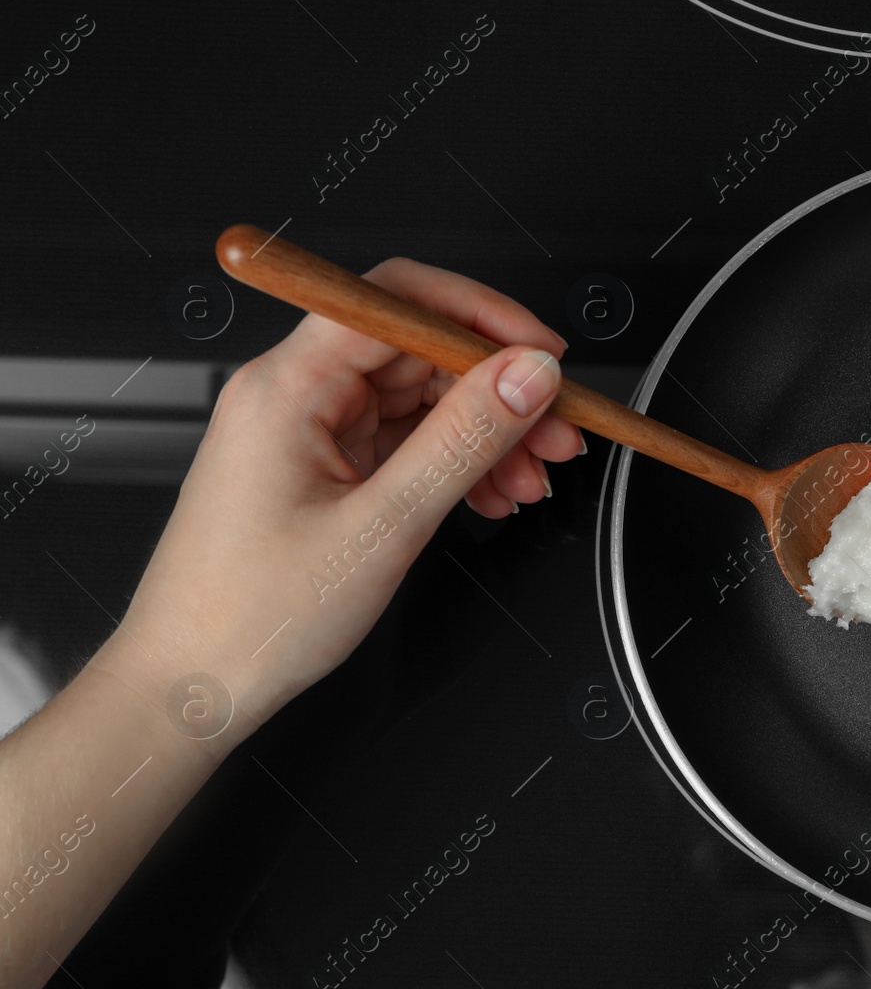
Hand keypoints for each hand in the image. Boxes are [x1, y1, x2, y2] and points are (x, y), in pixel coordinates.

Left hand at [106, 256, 578, 729]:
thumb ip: (464, 440)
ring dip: (487, 434)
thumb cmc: (251, 618)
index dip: (481, 317)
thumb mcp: (384, 526)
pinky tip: (491, 496)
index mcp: (287, 387)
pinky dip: (457, 464)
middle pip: (419, 352)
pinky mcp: (322, 468)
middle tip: (560, 431)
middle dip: (499, 389)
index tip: (544, 355)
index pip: (397, 300)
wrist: (191, 688)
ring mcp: (308, 432)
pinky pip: (406, 442)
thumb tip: (527, 375)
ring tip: (532, 479)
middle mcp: (293, 395)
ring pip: (421, 400)